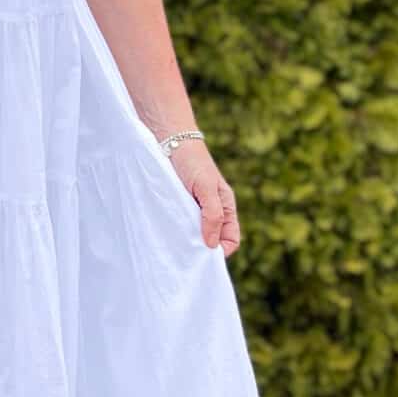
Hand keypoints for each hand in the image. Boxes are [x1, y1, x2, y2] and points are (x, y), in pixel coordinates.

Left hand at [166, 140, 240, 256]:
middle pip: (212, 241)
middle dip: (202, 249)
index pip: (231, 239)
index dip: (221, 250)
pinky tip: (166, 233)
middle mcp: (211, 211)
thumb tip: (212, 245)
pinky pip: (180, 226)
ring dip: (186, 241)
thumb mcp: (206, 187)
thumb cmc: (192, 161)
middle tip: (185, 253)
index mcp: (225, 207)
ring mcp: (194, 210)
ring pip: (195, 235)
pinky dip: (176, 232)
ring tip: (174, 244)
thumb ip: (212, 214)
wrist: (169, 141)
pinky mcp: (178, 206)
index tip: (204, 255)